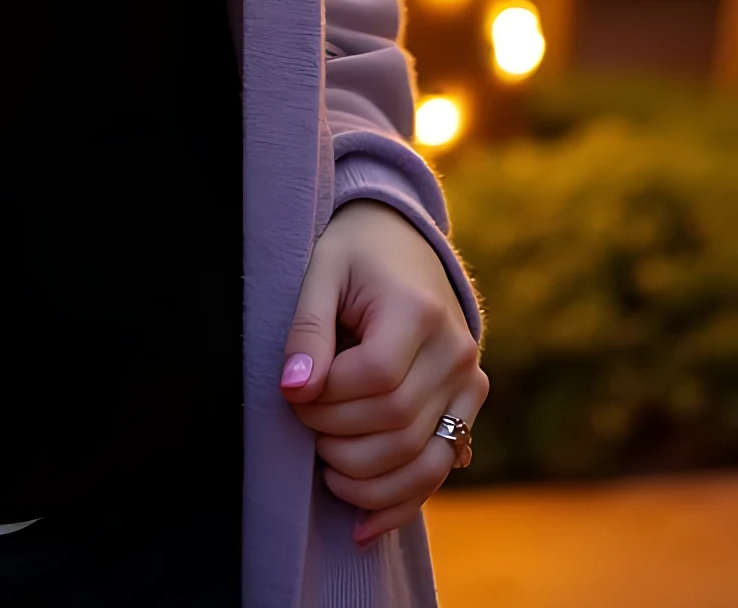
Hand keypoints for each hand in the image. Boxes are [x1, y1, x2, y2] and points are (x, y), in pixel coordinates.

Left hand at [280, 199, 486, 543]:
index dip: (328, 400)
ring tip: (325, 468)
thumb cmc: (353, 253)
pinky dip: (400, 503)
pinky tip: (361, 524)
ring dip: (364, 480)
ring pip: (421, 460)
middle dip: (337, 437)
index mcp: (418, 311)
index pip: (375, 379)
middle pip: (396, 424)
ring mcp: (470, 381)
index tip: (294, 391)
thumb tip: (294, 390)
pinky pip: (440, 469)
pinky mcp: (470, 404)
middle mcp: (456, 350)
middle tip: (303, 423)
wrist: (403, 239)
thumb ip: (307, 329)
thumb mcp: (320, 270)